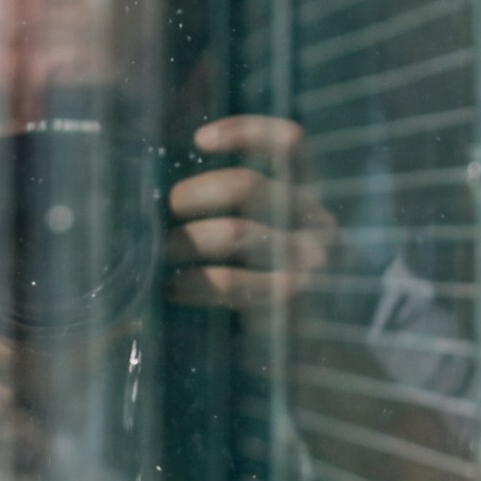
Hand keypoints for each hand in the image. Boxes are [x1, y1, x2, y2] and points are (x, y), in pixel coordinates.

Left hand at [165, 115, 336, 310]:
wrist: (309, 349)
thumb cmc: (270, 276)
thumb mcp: (265, 229)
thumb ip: (238, 201)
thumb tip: (169, 180)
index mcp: (310, 193)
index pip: (291, 143)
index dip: (245, 131)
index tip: (200, 141)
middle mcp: (317, 221)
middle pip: (246, 186)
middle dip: (193, 194)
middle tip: (167, 212)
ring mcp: (309, 262)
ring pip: (235, 231)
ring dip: (187, 239)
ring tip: (162, 252)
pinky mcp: (291, 301)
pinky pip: (233, 280)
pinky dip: (194, 281)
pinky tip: (174, 288)